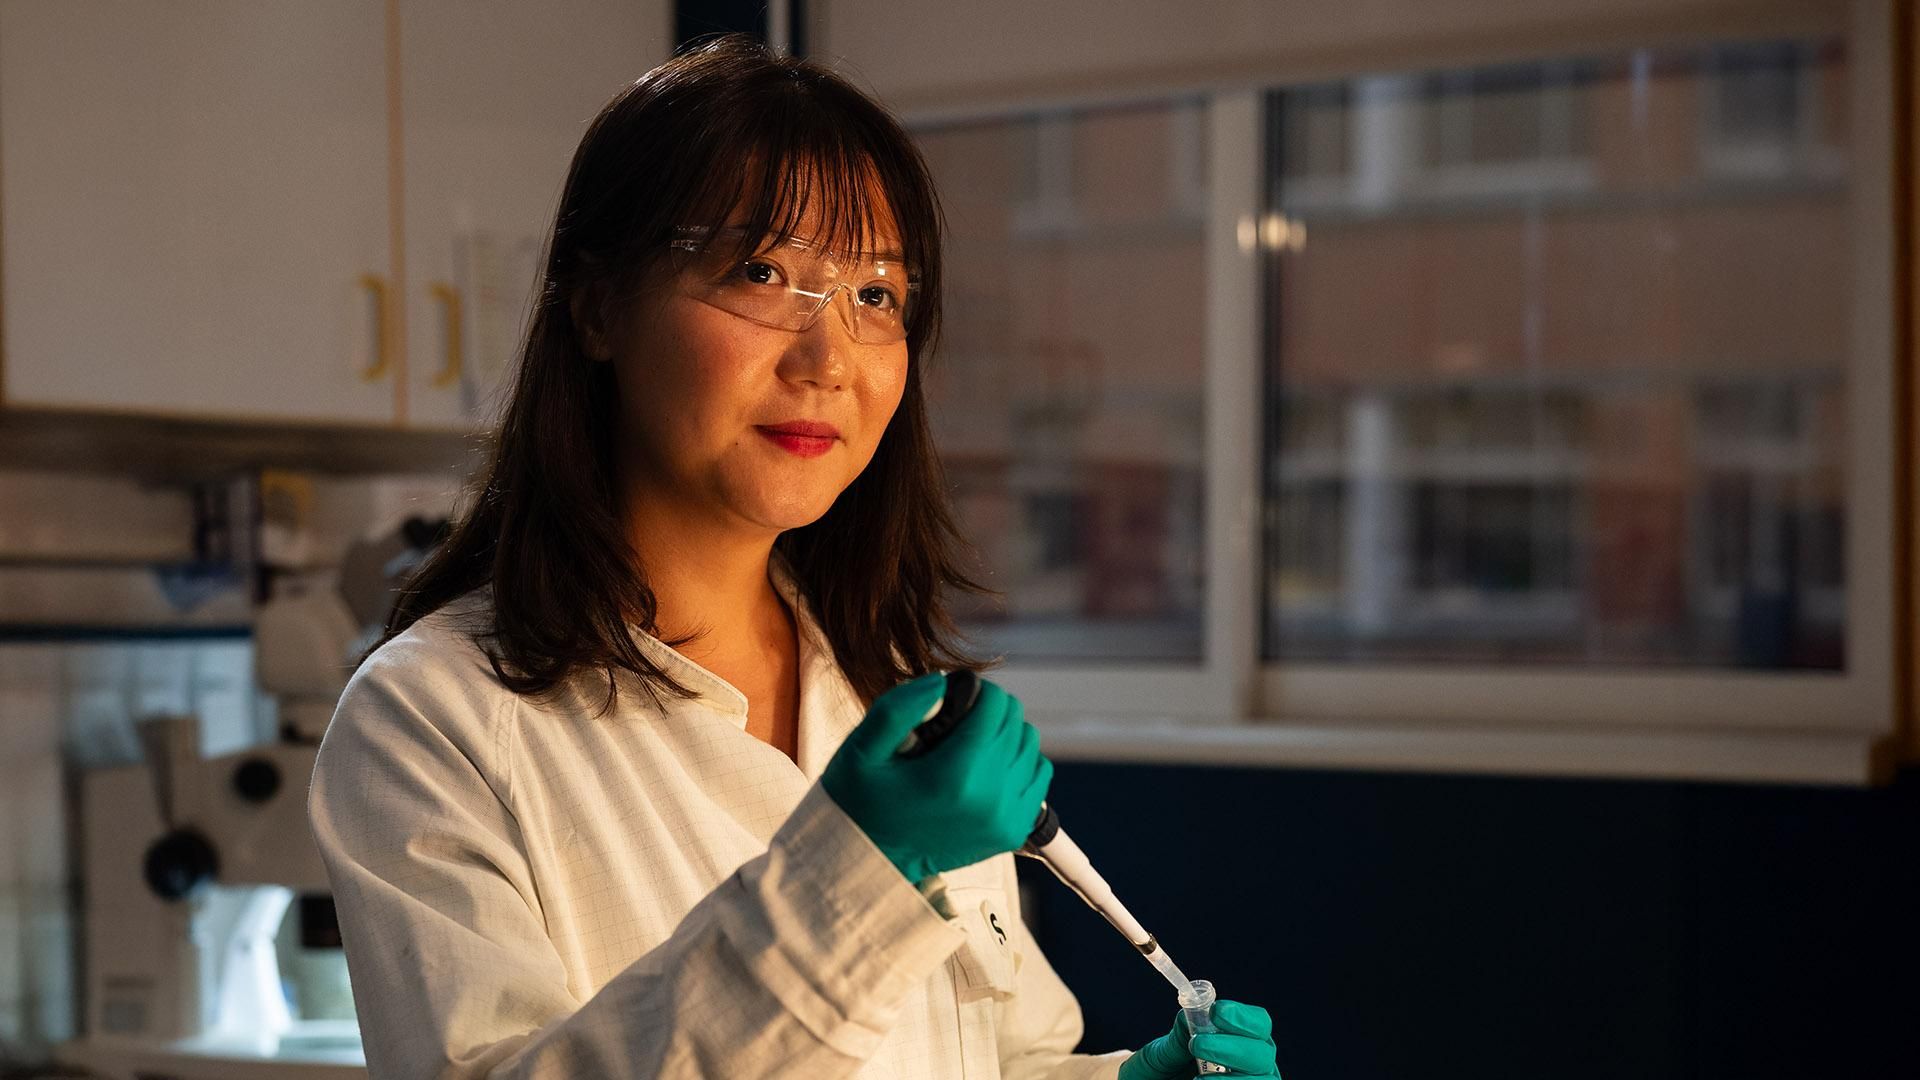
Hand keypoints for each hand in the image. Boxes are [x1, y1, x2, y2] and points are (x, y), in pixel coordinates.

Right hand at [820, 672, 1050, 884]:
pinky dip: (1019, 763)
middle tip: (958, 721)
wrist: (869, 863)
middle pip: (1015, 722)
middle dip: (990, 711)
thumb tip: (942, 683)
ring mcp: (1006, 819)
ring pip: (1030, 746)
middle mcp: (990, 798)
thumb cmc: (860, 805)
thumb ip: (899, 709)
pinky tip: (988, 767)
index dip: (976, 690)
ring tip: (971, 745)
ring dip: (1005, 735)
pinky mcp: (1012, 832)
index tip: (955, 698)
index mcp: (955, 776)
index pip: (995, 705)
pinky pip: (1038, 777)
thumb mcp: (861, 751)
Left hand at [1117, 1000, 1279, 1079]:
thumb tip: (1192, 1009)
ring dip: (1232, 1077)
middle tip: (1197, 1045)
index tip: (1217, 1012)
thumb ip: (1182, 1032)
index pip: (1259, 1024)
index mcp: (1239, 1038)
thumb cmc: (1162, 1068)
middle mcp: (1250, 1063)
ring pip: (1263, 1079)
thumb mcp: (1166, 1048)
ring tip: (1199, 1077)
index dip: (1243, 1017)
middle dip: (1233, 1047)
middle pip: (1264, 1054)